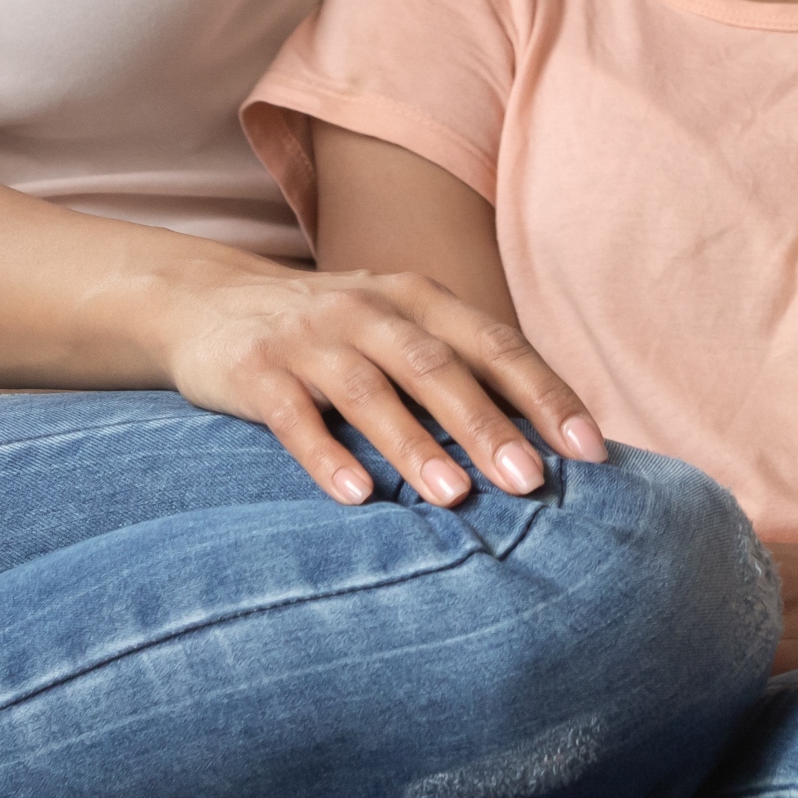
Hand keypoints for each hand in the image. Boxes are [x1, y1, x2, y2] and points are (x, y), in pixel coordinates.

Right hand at [161, 265, 602, 507]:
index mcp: (419, 300)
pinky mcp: (255, 369)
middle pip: (440, 368)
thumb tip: (546, 440)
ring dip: (415, 445)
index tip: (590, 450)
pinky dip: (325, 456)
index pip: (497, 346)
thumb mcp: (398, 331)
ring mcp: (310, 338)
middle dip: (489, 426)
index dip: (546, 395)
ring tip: (455, 497)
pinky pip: (294, 416)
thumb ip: (460, 371)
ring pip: (371, 391)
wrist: (207, 299)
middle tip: (531, 482)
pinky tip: (357, 497)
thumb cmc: (331, 331)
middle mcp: (370, 311)